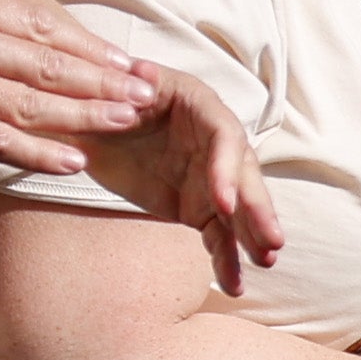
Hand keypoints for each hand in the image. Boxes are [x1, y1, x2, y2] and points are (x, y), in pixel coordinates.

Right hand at [0, 0, 165, 175]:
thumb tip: (12, 4)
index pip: (37, 24)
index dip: (87, 44)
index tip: (122, 59)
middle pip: (49, 59)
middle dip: (105, 78)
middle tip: (148, 92)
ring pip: (35, 98)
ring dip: (89, 113)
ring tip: (131, 121)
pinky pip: (0, 140)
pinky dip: (42, 151)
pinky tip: (77, 160)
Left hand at [74, 61, 273, 289]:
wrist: (88, 124)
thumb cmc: (103, 97)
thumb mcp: (109, 86)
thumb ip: (122, 84)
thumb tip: (140, 74)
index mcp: (199, 107)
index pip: (224, 136)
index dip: (226, 168)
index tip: (222, 200)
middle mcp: (214, 144)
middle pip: (244, 176)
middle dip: (258, 209)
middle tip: (272, 239)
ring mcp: (210, 179)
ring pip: (239, 210)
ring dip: (254, 235)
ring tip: (266, 261)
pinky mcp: (200, 209)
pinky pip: (219, 236)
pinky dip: (227, 260)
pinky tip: (234, 285)